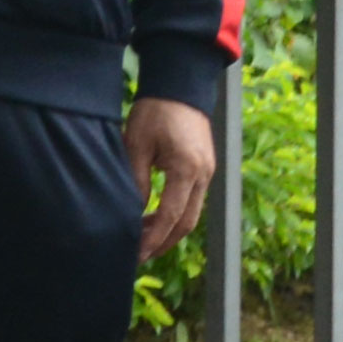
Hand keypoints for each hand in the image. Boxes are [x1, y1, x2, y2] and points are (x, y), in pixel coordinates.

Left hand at [127, 94, 223, 262]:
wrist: (180, 86)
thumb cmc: (155, 112)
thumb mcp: (136, 147)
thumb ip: (136, 183)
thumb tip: (134, 214)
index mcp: (187, 169)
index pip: (171, 216)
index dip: (153, 238)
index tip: (136, 254)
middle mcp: (204, 174)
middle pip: (188, 222)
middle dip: (164, 242)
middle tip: (139, 255)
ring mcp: (208, 170)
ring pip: (192, 213)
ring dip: (169, 229)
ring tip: (142, 237)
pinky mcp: (205, 166)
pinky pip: (193, 199)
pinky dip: (175, 214)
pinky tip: (154, 216)